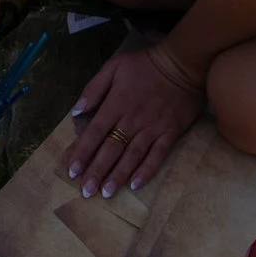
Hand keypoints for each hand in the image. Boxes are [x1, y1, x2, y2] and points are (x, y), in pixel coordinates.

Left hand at [63, 43, 202, 198]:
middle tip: (85, 191)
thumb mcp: (114, 67)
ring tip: (105, 193)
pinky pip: (157, 156)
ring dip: (117, 176)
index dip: (82, 152)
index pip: (95, 133)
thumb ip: (93, 89)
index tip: (72, 170)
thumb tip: (76, 112)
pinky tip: (134, 185)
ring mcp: (152, 128)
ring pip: (132, 156)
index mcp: (116, 104)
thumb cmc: (145, 64)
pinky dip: (146, 171)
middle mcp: (132, 120)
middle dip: (96, 171)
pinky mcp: (170, 133)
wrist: (183, 64)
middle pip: (111, 149)